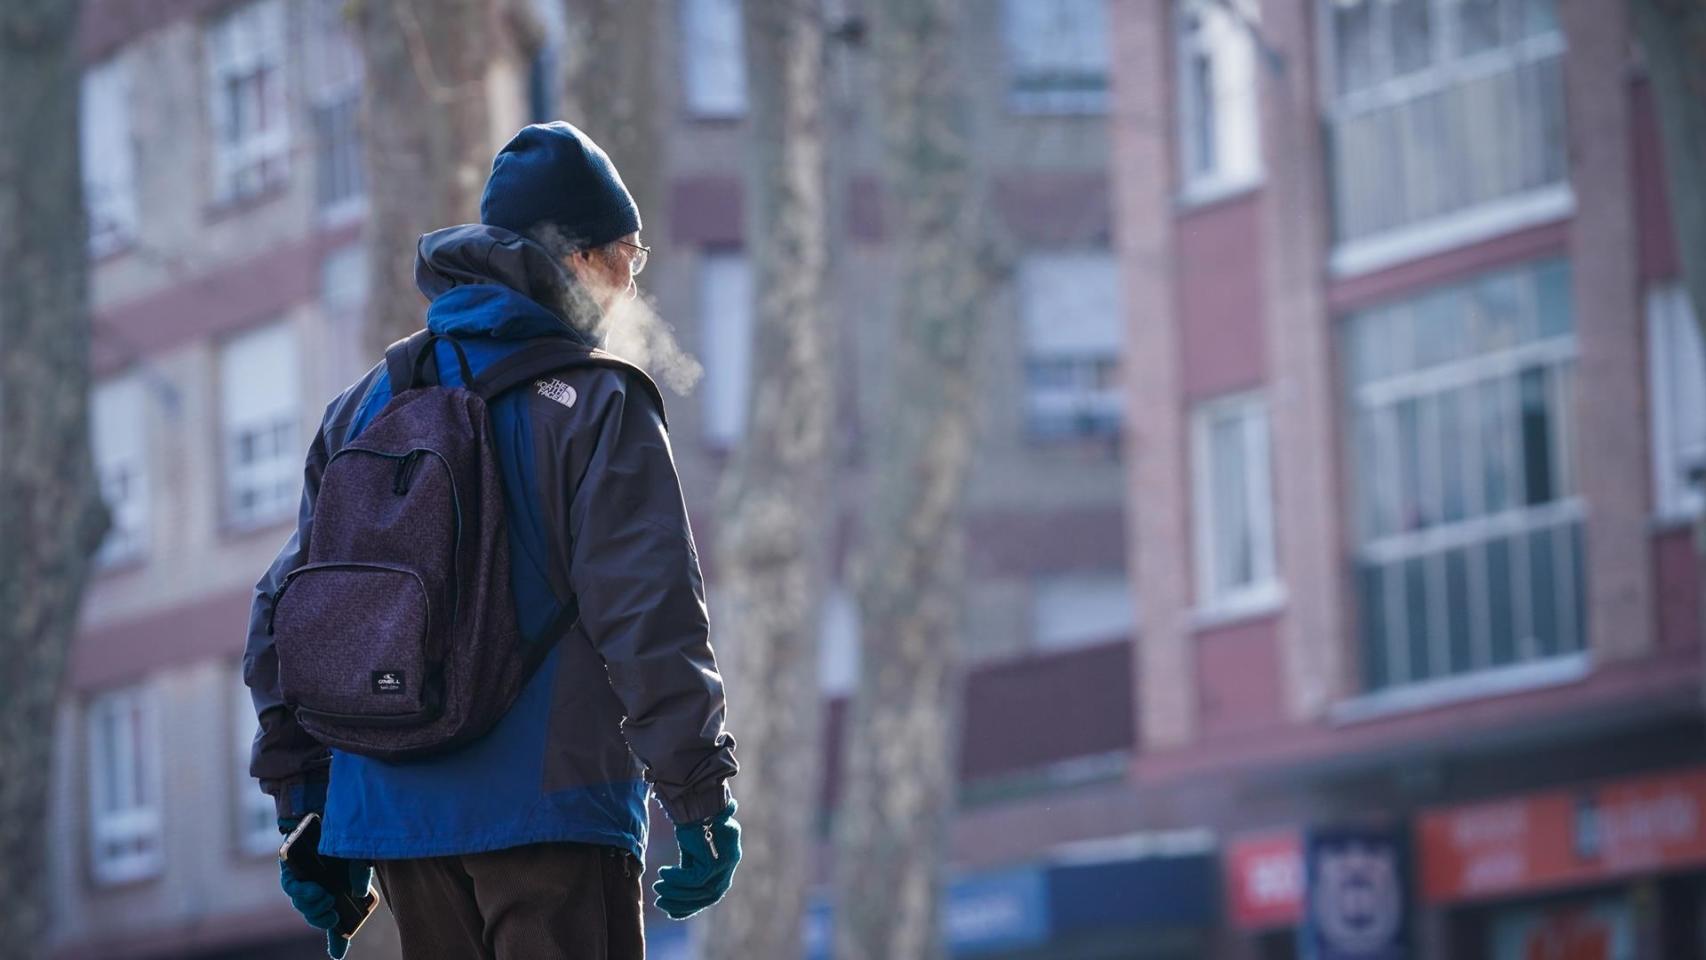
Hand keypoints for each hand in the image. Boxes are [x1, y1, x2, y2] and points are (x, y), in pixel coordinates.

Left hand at [278, 819, 372, 958]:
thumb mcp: (361, 858)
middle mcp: (319, 884)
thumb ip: (361, 877)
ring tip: (323, 896)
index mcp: (337, 887)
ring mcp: (302, 876)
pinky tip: (314, 888)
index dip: (337, 939)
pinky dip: (301, 890)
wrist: (334, 805)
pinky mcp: (289, 865)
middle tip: (333, 911)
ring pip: (300, 903)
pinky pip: (290, 885)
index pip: (335, 918)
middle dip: (321, 917)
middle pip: (313, 913)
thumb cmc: (351, 831)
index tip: (339, 953)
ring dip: (311, 905)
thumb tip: (357, 893)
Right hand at [652, 799, 740, 919]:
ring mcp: (726, 863)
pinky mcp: (717, 860)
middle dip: (682, 902)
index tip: (671, 910)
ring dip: (676, 892)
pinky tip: (663, 873)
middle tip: (660, 902)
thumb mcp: (693, 850)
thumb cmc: (693, 821)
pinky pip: (695, 879)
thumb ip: (690, 870)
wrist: (697, 799)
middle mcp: (730, 863)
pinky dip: (677, 879)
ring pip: (701, 890)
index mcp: (727, 862)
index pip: (712, 893)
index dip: (691, 905)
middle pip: (709, 895)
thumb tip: (676, 895)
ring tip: (658, 888)